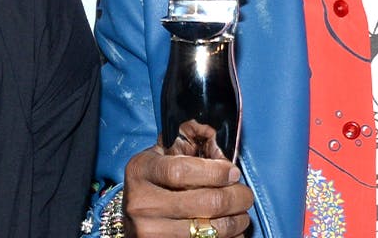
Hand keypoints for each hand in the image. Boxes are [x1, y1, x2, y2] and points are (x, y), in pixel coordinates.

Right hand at [121, 122, 252, 236]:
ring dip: (236, 222)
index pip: (181, 171)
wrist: (132, 221)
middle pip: (204, 202)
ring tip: (241, 215)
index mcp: (141, 171)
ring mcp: (150, 231)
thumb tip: (223, 148)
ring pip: (211, 229)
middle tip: (245, 195)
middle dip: (236, 198)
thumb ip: (187, 147)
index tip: (233, 173)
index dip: (215, 172)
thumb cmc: (153, 184)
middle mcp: (142, 203)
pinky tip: (232, 231)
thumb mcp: (160, 158)